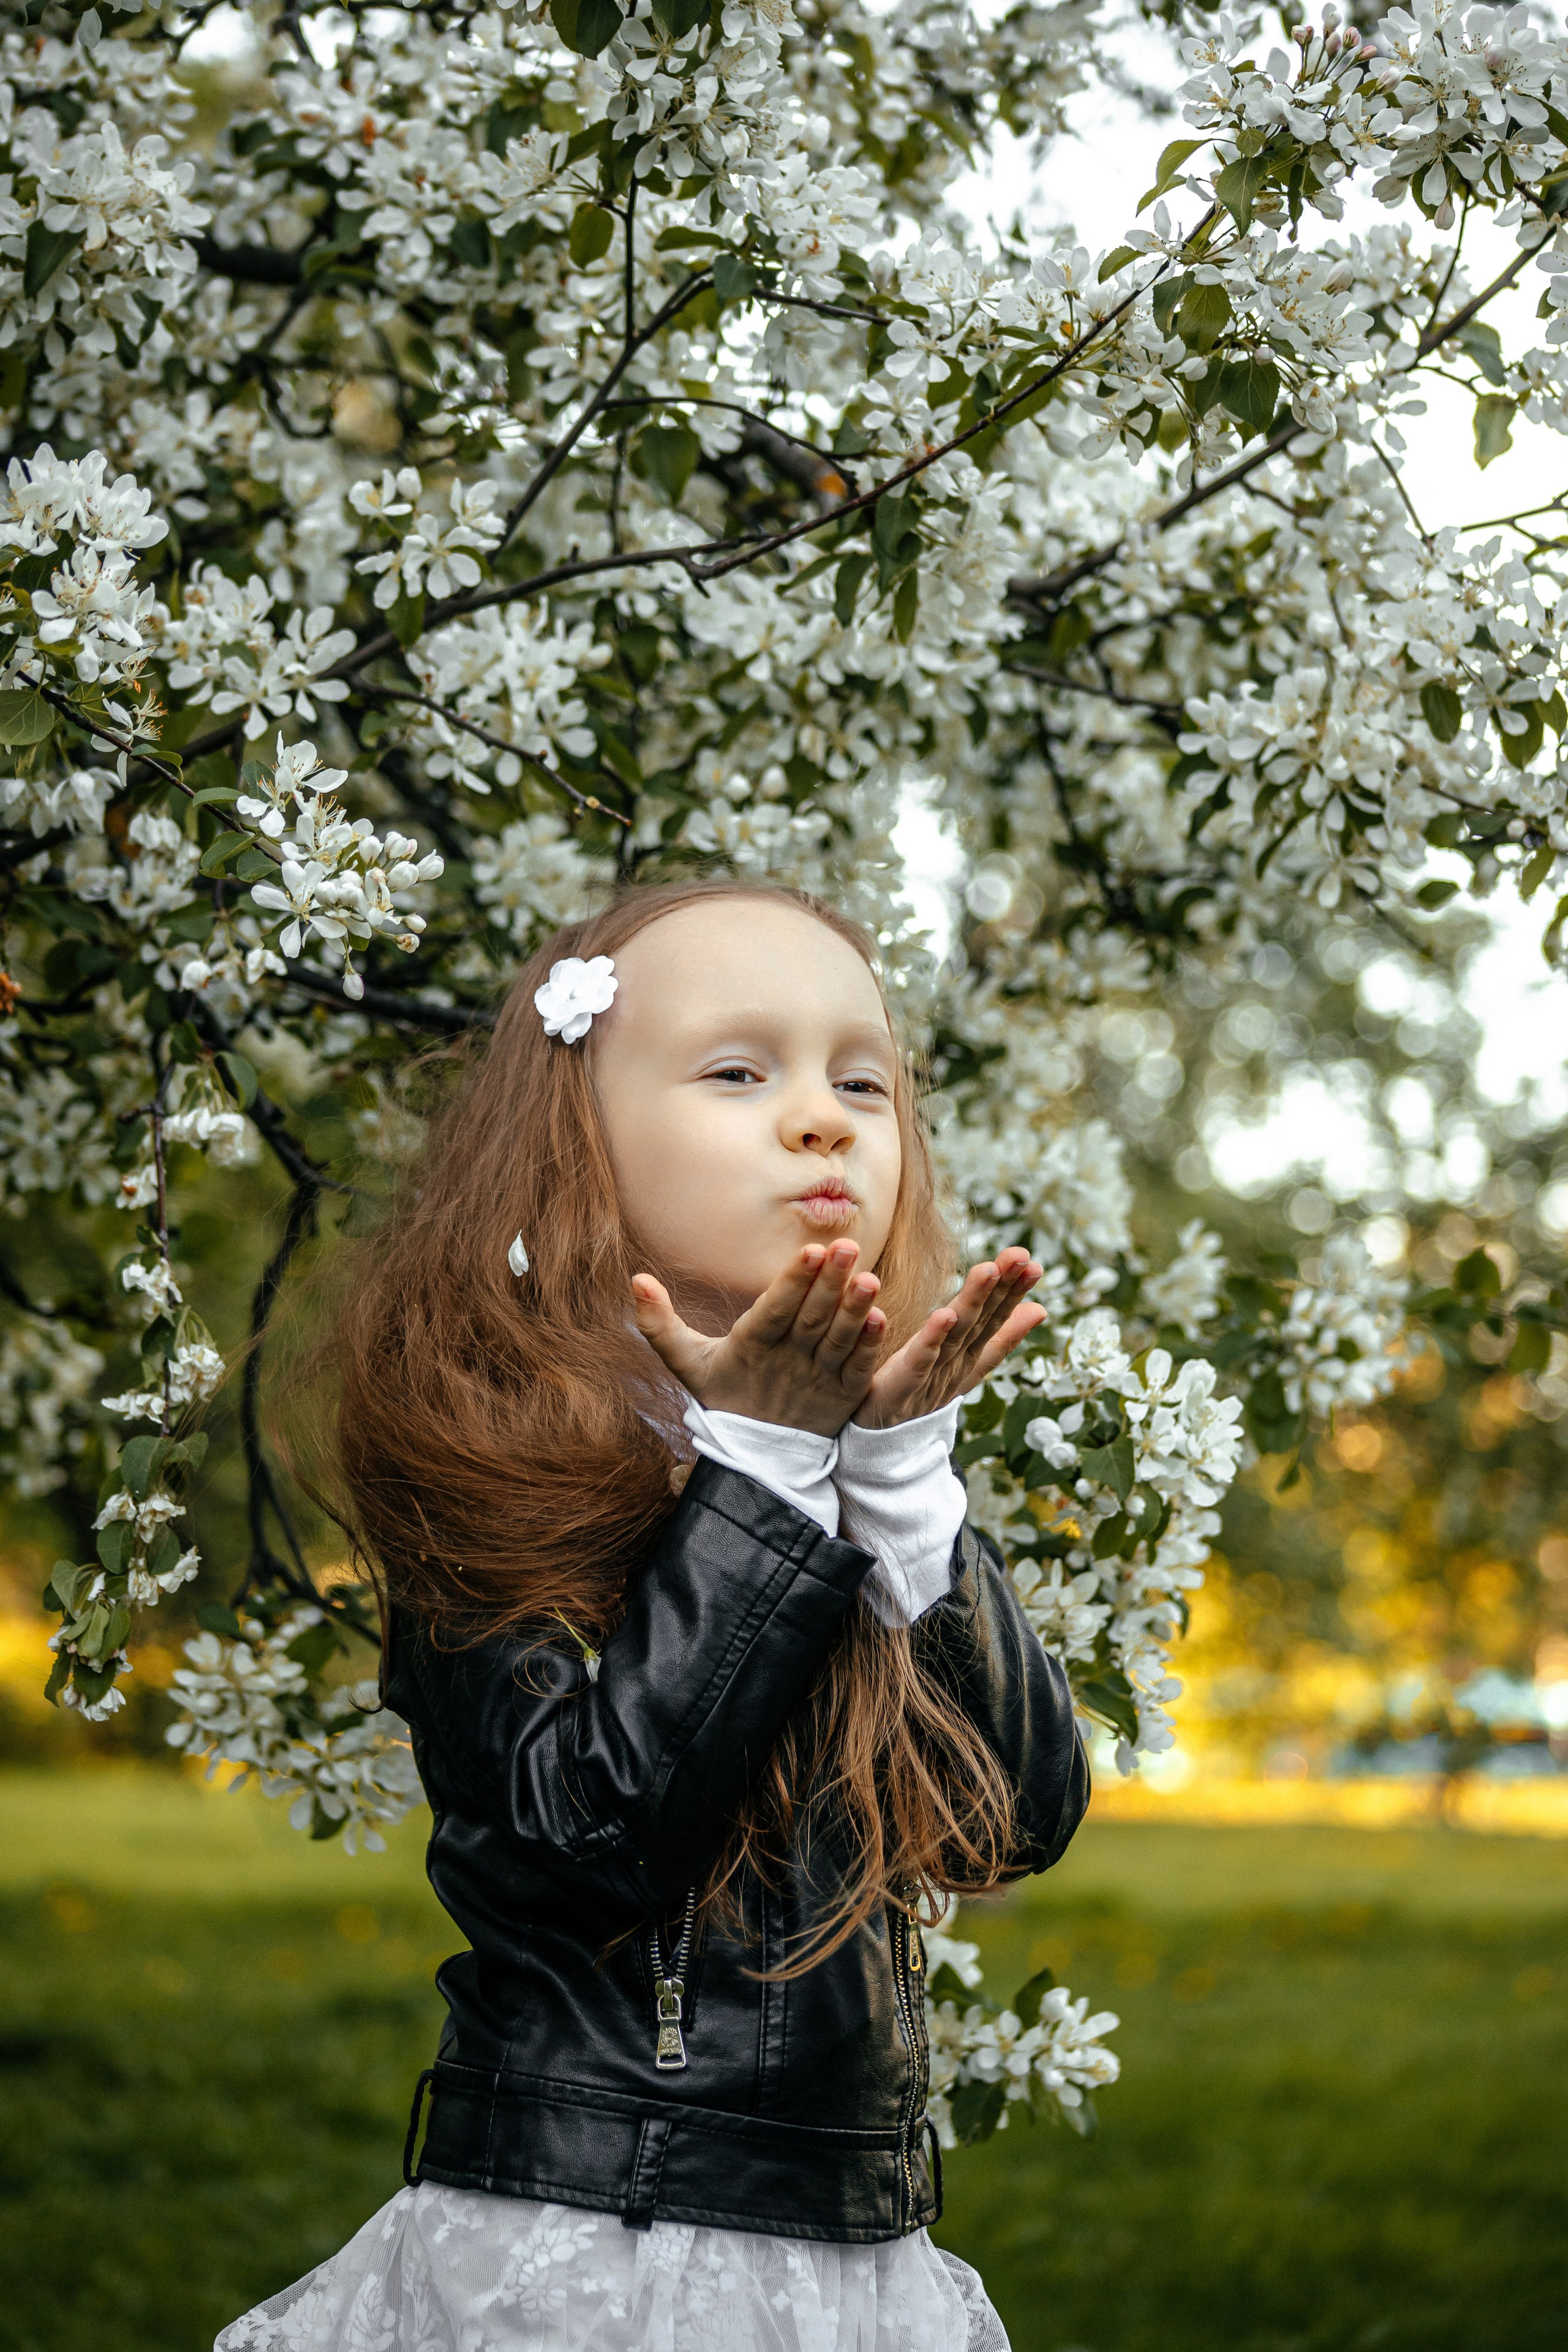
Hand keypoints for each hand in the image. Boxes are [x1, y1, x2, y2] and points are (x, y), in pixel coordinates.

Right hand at [631, 1241, 885, 1436]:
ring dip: (855, 1309)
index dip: (792, 1282)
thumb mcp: (686, 1363)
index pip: (774, 1311)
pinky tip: (881, 1318)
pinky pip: (858, 1368)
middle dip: (829, 1281)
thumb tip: (636, 1279)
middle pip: (810, 1318)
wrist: (757, 1461)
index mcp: (751, 1348)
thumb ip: (659, 1323)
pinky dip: (869, 1346)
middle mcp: (787, 1363)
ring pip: (838, 1340)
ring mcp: (817, 1379)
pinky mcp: (842, 1395)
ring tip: (869, 1278)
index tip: (811, 1250)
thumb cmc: (723, 1398)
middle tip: (846, 1245)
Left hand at [852, 1247, 1045, 1429]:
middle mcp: (954, 1363)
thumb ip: (1001, 1337)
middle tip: (1020, 1255)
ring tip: (987, 1271)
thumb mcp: (967, 1363)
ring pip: (954, 1335)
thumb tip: (1041, 1309)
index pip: (994, 1316)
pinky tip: (943, 1315)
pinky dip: (931, 1339)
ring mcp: (931, 1375)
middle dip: (1000, 1287)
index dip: (1013, 1290)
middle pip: (980, 1321)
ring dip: (971, 1302)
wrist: (884, 1440)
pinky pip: (918, 1360)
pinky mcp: (903, 1385)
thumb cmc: (925, 1393)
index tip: (1032, 1261)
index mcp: (967, 1354)